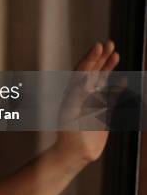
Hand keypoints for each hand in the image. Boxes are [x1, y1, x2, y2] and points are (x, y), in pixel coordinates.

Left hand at [55, 41, 119, 163]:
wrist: (75, 151)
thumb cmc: (69, 132)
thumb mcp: (70, 112)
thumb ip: (77, 95)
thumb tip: (84, 79)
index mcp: (73, 91)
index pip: (83, 69)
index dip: (91, 57)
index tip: (99, 45)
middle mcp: (82, 94)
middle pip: (92, 70)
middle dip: (101, 56)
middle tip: (110, 42)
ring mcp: (93, 102)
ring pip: (102, 80)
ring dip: (108, 67)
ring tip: (116, 54)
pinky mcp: (103, 112)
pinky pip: (112, 96)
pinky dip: (118, 87)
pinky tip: (124, 79)